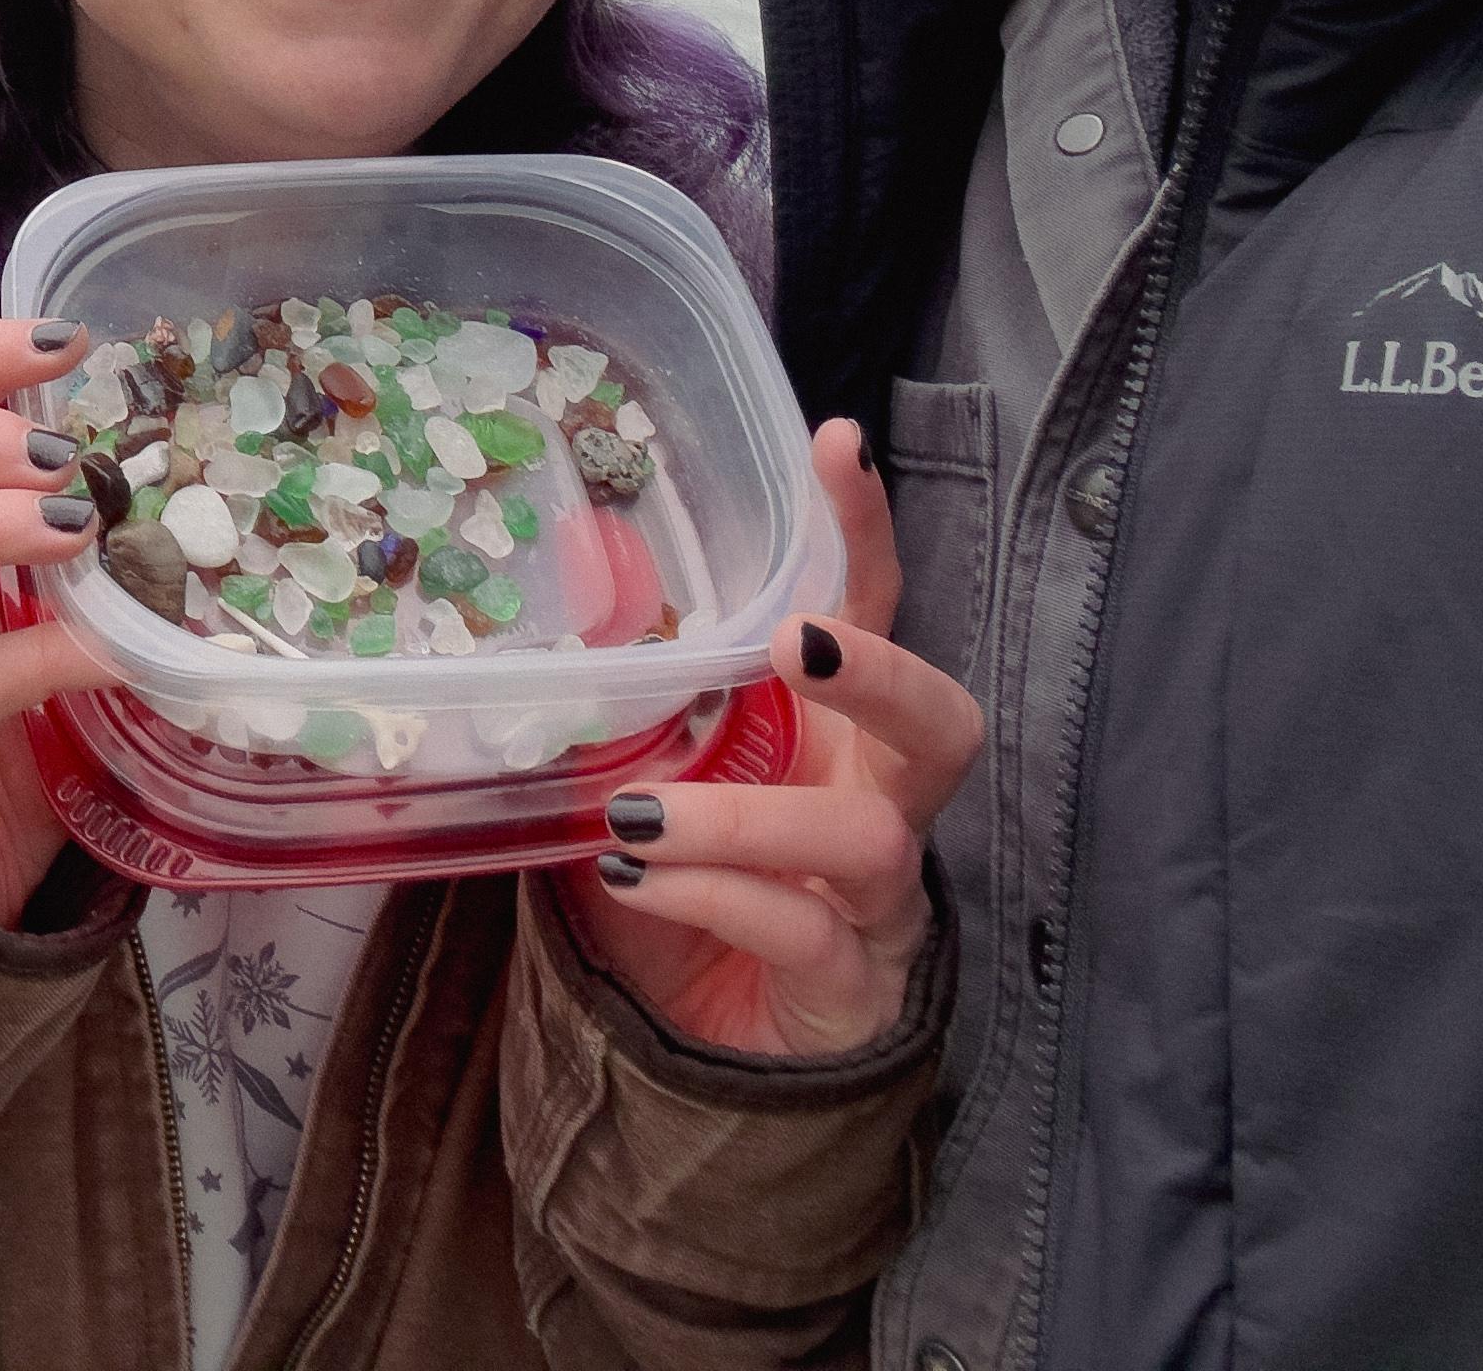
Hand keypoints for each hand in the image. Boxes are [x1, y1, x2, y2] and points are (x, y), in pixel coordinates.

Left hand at [560, 418, 983, 1058]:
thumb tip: (542, 610)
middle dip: (880, 672)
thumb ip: (629, 701)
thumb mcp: (650, 769)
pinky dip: (714, 897)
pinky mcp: (851, 986)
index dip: (861, 531)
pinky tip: (634, 878)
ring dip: (749, 817)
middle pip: (940, 721)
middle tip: (795, 643)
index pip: (872, 608)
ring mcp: (878, 899)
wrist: (700, 1038)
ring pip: (866, 837)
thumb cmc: (685, 881)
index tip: (834, 444)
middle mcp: (879, 797)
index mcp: (835, 726)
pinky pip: (803, 932)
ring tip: (640, 812)